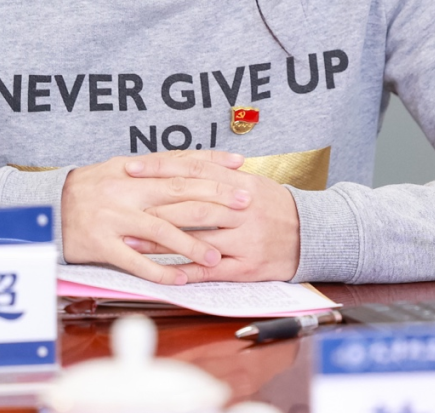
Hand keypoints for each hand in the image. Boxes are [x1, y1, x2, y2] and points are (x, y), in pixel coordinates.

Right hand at [61, 149, 249, 284]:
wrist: (48, 206)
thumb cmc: (90, 188)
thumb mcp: (119, 169)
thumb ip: (153, 169)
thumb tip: (190, 164)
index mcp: (134, 170)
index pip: (180, 163)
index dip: (211, 162)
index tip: (239, 163)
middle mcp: (128, 191)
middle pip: (179, 192)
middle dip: (214, 197)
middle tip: (244, 204)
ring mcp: (115, 217)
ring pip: (160, 230)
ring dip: (192, 244)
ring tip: (217, 257)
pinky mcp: (102, 244)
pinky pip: (135, 260)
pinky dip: (159, 271)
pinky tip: (180, 280)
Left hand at [123, 158, 300, 281]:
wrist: (311, 234)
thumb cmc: (274, 205)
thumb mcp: (250, 180)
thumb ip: (217, 172)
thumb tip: (179, 162)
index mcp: (240, 182)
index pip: (193, 170)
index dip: (161, 168)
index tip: (132, 168)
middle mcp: (242, 209)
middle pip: (191, 205)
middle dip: (154, 206)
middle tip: (122, 206)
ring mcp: (245, 240)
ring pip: (197, 239)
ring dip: (162, 242)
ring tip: (132, 240)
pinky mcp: (248, 268)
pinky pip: (212, 271)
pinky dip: (187, 271)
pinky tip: (164, 272)